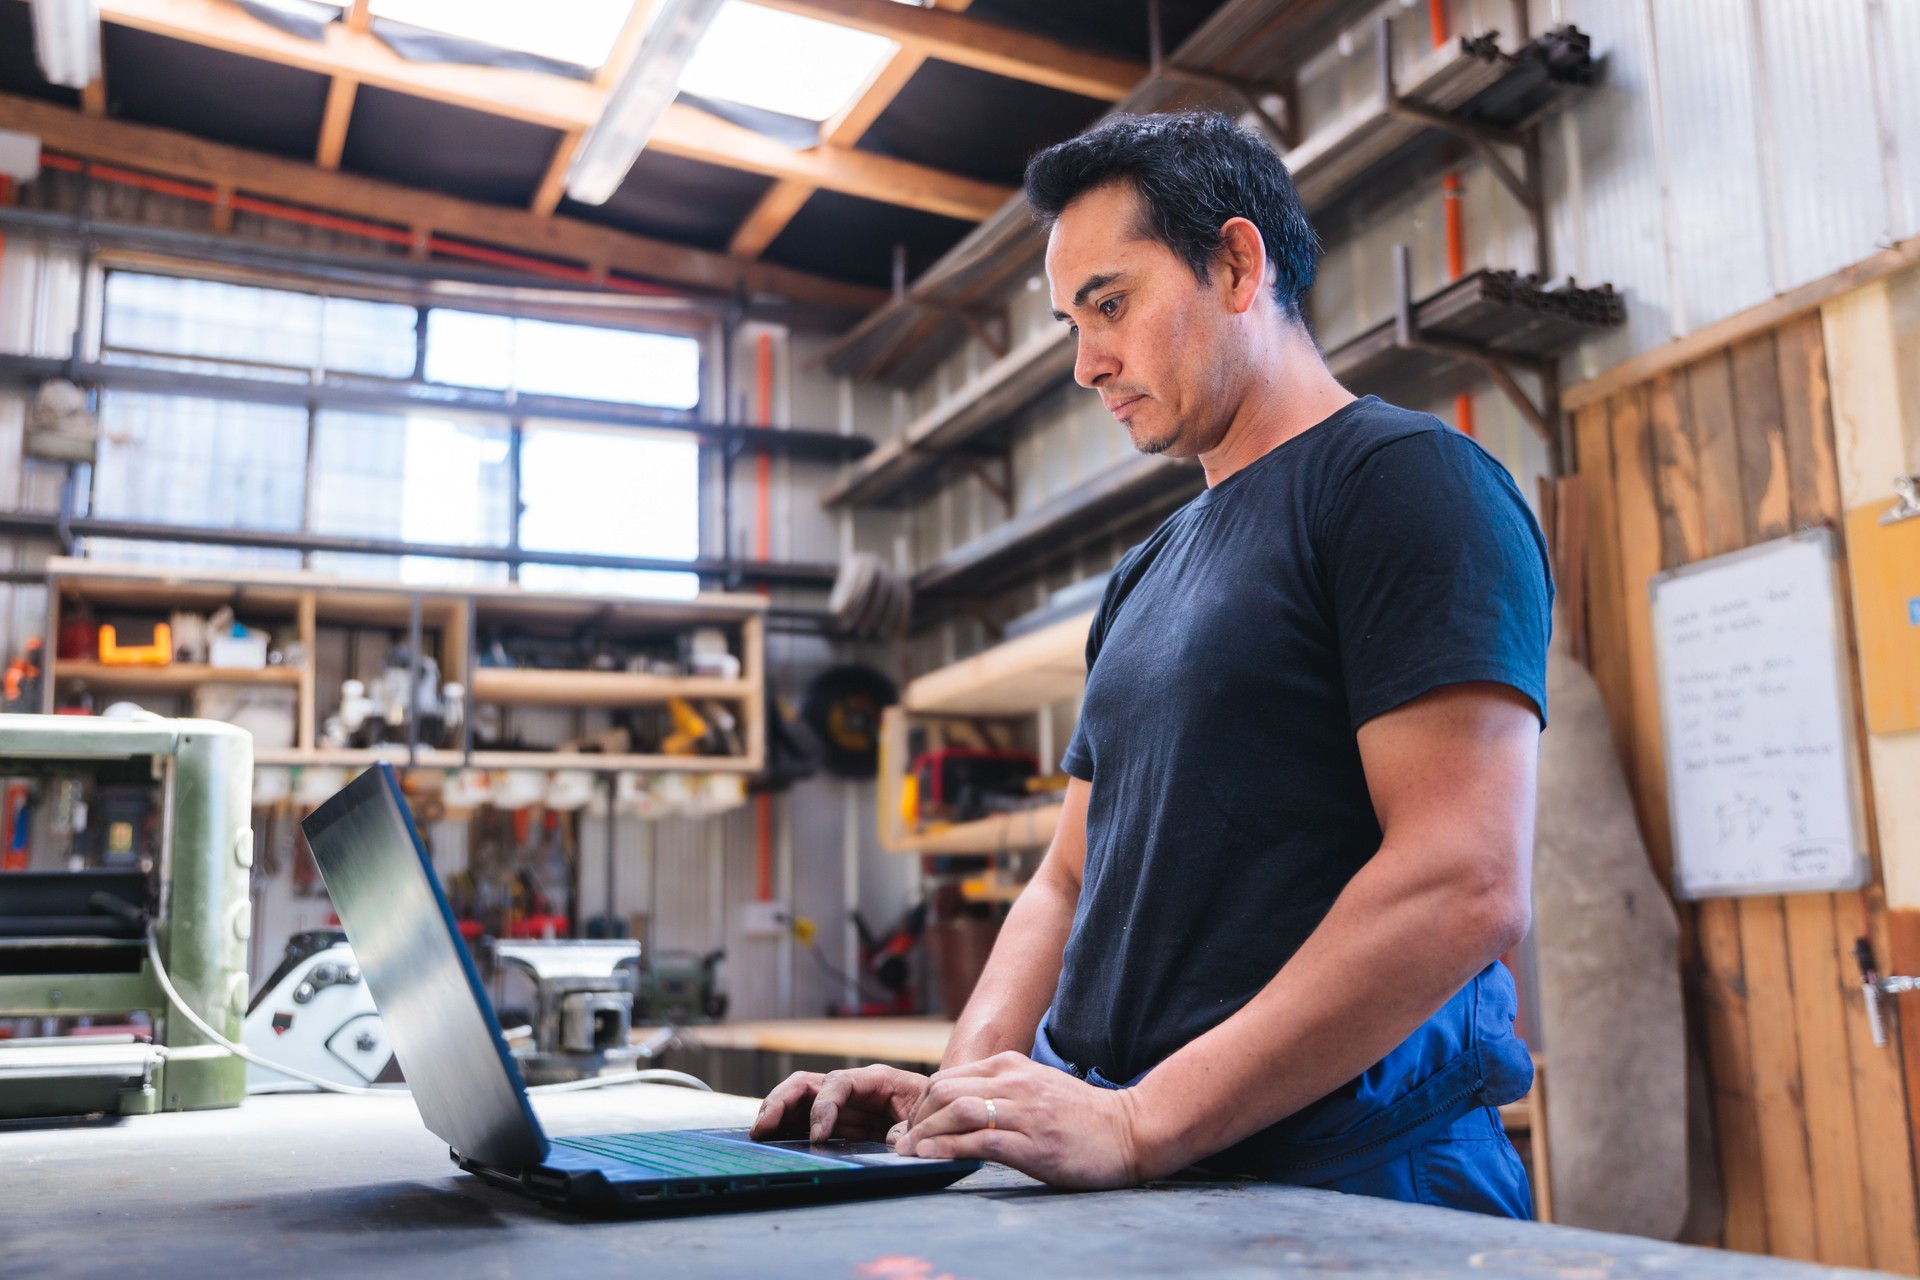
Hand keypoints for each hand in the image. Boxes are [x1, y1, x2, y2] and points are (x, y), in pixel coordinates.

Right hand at [750, 1064, 929, 1142]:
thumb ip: (909, 1127)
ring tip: (759, 1135)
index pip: (838, 1082)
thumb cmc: (932, 1108)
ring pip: (798, 1098)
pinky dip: (784, 1126)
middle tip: (763, 1128)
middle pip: (806, 1084)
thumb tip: (891, 1141)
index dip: (823, 1107)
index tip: (817, 1136)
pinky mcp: (835, 1119)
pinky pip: (803, 1118)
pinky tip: (771, 1140)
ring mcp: (840, 1103)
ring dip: (775, 1112)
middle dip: (781, 1102)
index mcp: (875, 1079)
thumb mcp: (925, 1116)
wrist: (939, 1111)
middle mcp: (851, 1087)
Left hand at [891, 1051, 1158, 1189]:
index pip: (947, 1078)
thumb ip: (1000, 1090)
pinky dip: (948, 1149)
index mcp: (1011, 1066)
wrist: (1130, 1130)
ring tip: (907, 1153)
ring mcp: (1024, 1111)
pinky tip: (931, 1158)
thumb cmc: (1082, 1116)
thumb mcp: (1037, 1087)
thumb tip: (957, 1108)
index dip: (920, 1105)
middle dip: (915, 1119)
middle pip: (943, 1090)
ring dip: (924, 1134)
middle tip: (903, 1144)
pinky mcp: (1034, 1143)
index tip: (911, 1128)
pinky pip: (980, 1141)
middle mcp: (1014, 1082)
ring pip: (957, 1112)